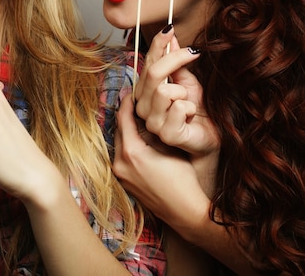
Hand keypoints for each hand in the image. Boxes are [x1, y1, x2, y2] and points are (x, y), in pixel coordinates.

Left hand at [113, 94, 210, 227]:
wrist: (185, 212)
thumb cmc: (184, 179)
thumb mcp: (170, 147)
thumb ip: (155, 129)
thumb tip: (147, 113)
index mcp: (131, 152)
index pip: (123, 119)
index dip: (127, 103)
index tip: (131, 92)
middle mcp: (120, 163)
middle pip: (119, 131)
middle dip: (126, 116)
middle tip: (135, 102)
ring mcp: (120, 175)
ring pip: (120, 143)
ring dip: (127, 130)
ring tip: (138, 118)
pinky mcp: (124, 183)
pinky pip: (122, 156)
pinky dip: (128, 144)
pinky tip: (140, 139)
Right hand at [135, 27, 218, 158]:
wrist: (210, 136)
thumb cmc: (197, 110)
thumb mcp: (187, 80)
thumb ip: (176, 61)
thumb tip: (169, 35)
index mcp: (144, 92)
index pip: (147, 64)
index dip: (157, 45)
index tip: (169, 29)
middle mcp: (143, 107)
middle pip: (154, 73)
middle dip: (176, 59)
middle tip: (194, 53)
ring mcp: (152, 123)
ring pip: (165, 91)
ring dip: (184, 92)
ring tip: (189, 102)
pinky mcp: (166, 134)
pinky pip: (179, 107)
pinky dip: (191, 107)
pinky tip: (191, 116)